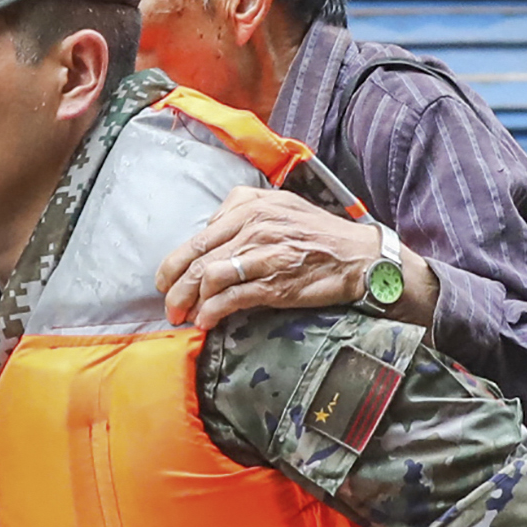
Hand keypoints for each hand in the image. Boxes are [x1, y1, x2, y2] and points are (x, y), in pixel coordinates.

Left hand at [154, 188, 432, 333]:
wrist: (360, 257)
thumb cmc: (319, 235)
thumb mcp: (281, 208)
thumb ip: (244, 212)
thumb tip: (211, 232)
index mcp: (251, 205)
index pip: (200, 235)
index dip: (175, 262)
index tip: (167, 280)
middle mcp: (255, 225)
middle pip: (198, 257)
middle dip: (174, 286)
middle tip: (167, 305)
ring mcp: (265, 254)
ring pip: (209, 277)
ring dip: (189, 301)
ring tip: (183, 316)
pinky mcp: (275, 283)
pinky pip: (232, 298)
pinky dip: (212, 312)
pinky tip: (206, 322)